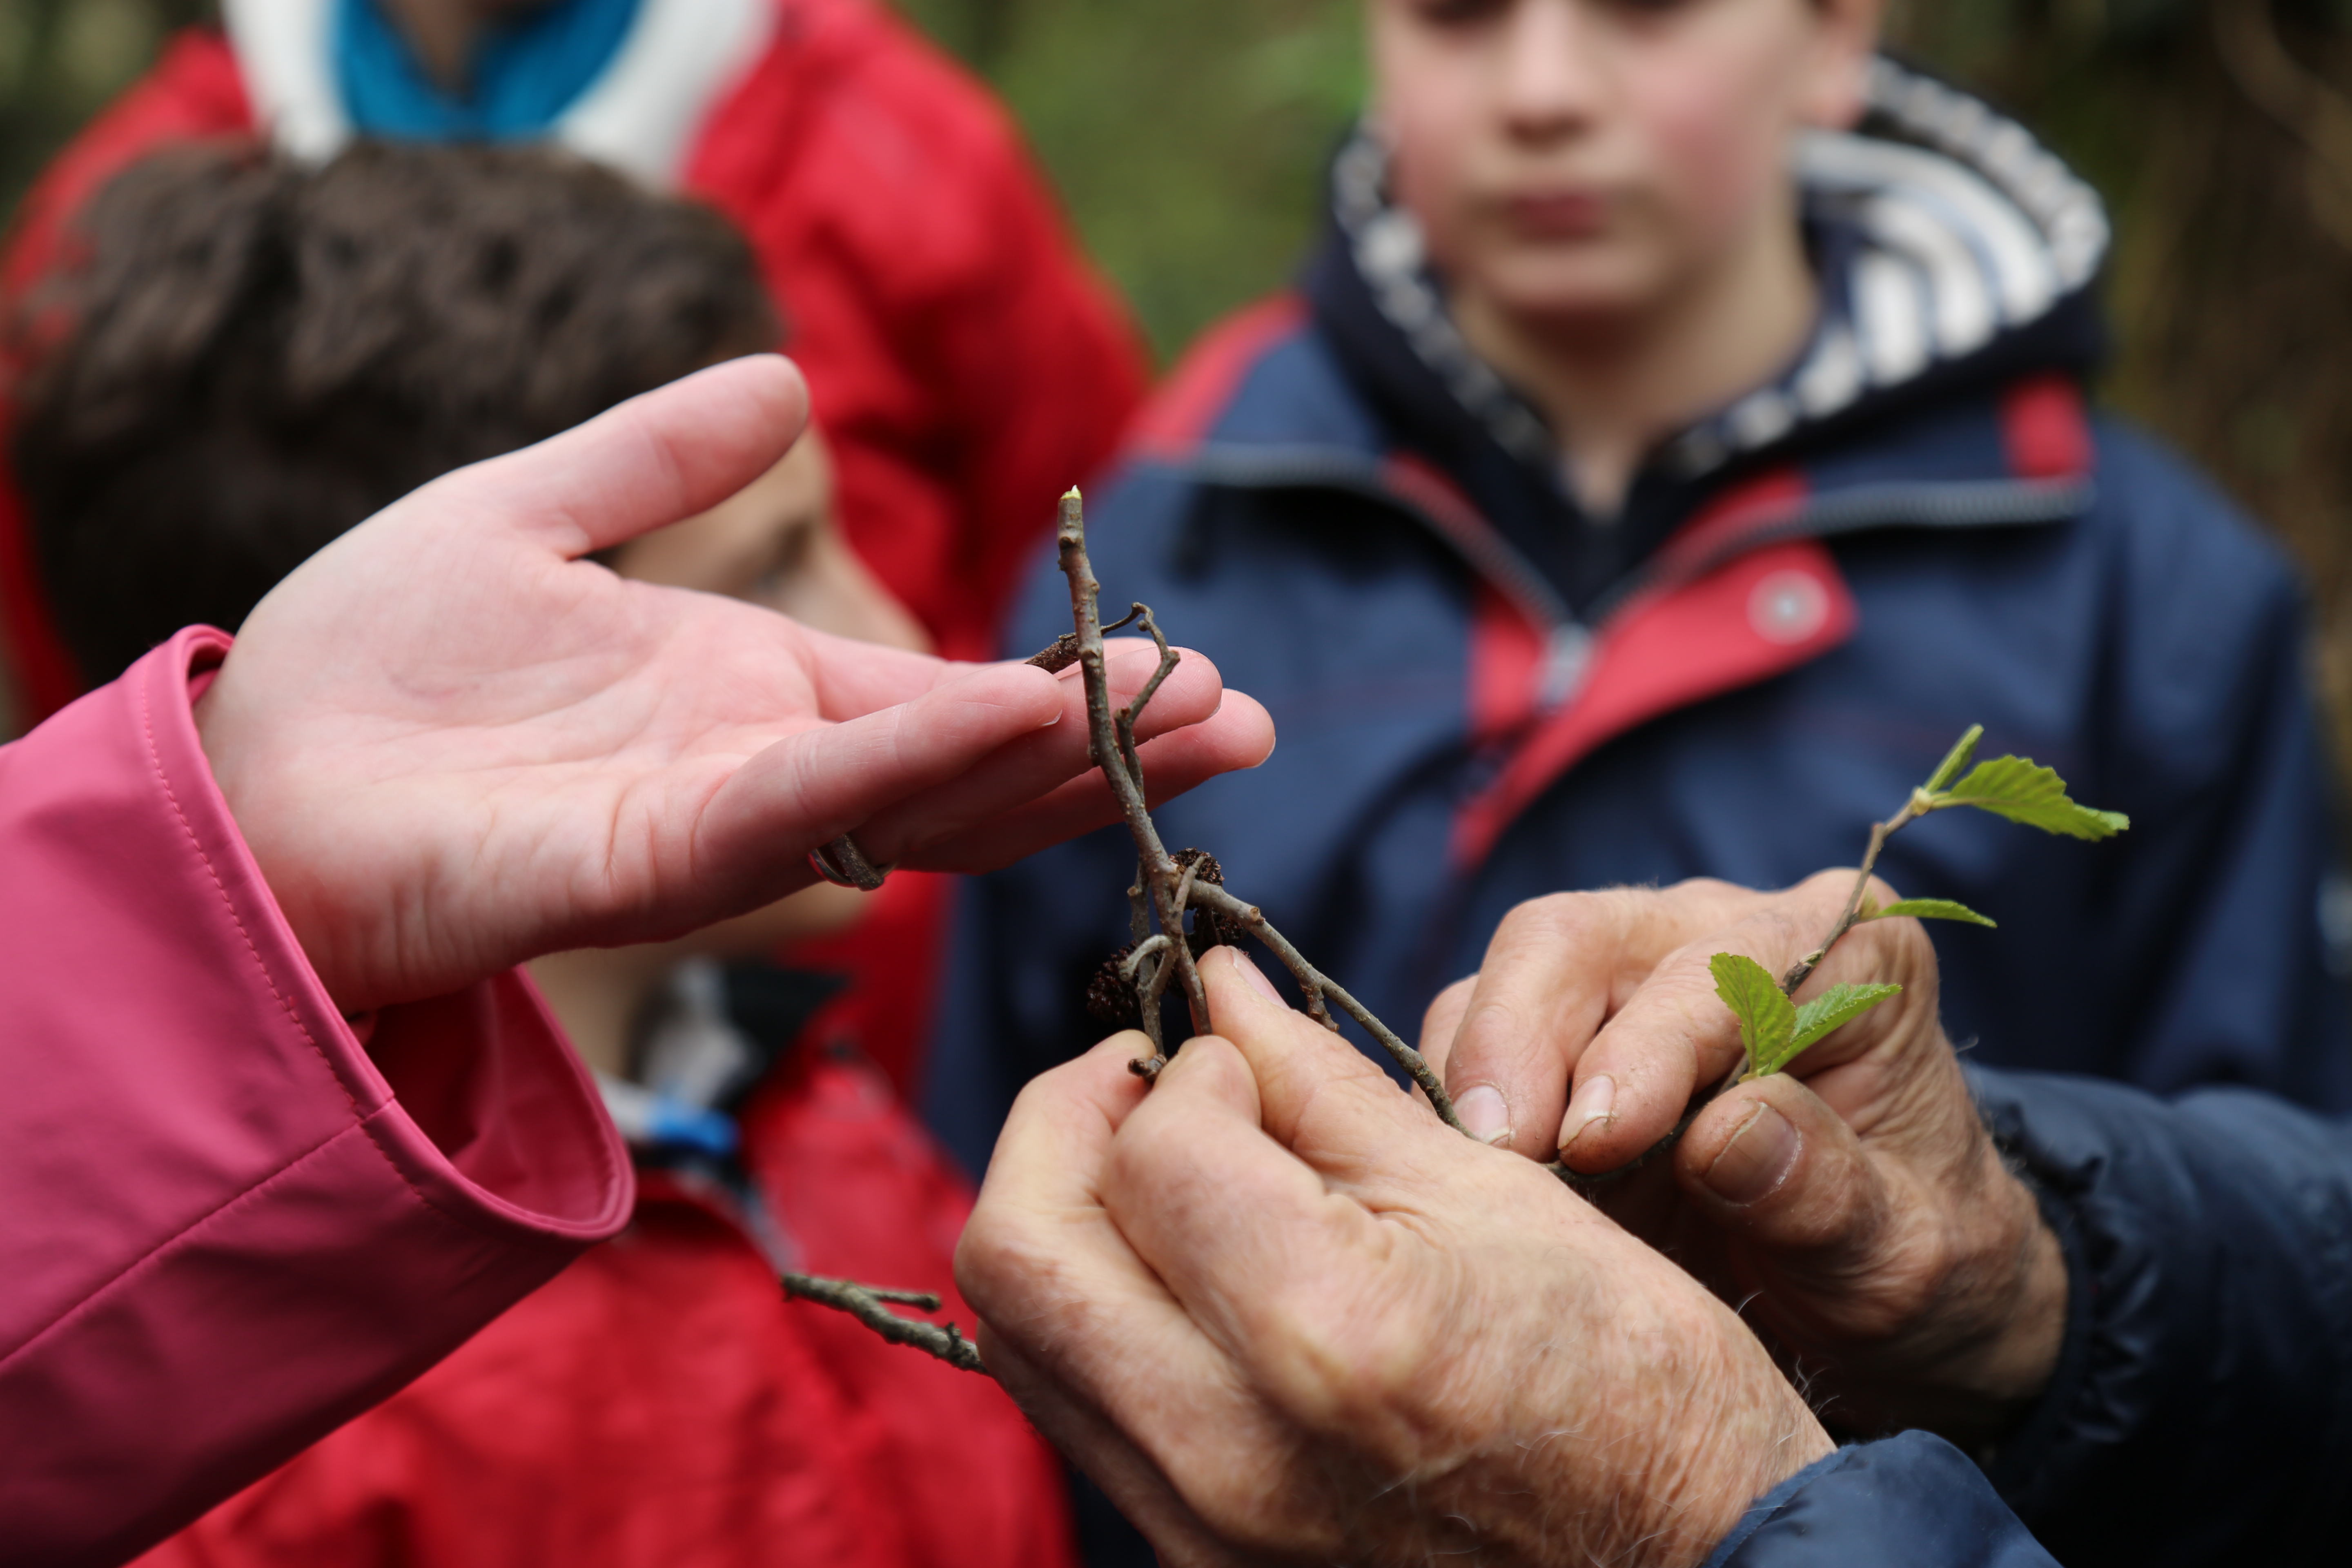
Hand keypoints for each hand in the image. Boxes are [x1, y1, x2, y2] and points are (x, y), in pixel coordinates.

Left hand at [195, 357, 1273, 1011]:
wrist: (251, 769)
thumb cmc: (373, 662)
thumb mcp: (533, 513)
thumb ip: (657, 458)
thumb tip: (784, 383)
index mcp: (757, 701)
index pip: (947, 702)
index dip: (1066, 688)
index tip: (1187, 664)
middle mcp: (765, 778)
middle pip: (973, 772)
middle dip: (1109, 748)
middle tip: (1247, 719)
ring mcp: (720, 832)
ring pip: (917, 804)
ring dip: (1047, 761)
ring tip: (1179, 720)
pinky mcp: (649, 870)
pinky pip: (800, 817)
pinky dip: (904, 769)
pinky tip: (999, 722)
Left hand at [958, 946, 1832, 1567]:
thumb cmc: (1634, 1385)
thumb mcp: (1495, 1195)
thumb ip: (1325, 1088)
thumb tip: (1224, 992)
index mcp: (1321, 1329)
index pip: (1151, 1149)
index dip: (1188, 1069)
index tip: (1240, 1054)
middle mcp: (1224, 1445)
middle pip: (1014, 1249)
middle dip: (1060, 1128)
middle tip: (1148, 1085)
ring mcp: (1197, 1525)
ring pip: (1022, 1334)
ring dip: (1066, 1219)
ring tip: (1165, 1169)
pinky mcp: (1195, 1562)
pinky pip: (1076, 1410)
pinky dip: (1096, 1311)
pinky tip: (1185, 1271)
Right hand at [1426, 874, 2066, 1445]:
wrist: (1897, 1316)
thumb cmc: (1922, 1266)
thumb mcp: (1908, 1253)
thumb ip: (1828, 1191)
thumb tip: (1723, 1133)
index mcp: (1843, 954)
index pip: (1714, 966)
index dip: (1644, 1046)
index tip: (1592, 1140)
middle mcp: (1723, 938)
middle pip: (1577, 937)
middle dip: (1518, 1037)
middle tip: (1494, 1149)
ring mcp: (1630, 985)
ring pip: (1509, 980)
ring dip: (1480, 1076)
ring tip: (1479, 1181)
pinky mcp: (1562, 1047)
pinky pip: (1477, 1042)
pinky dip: (1461, 1107)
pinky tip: (1475, 1183)